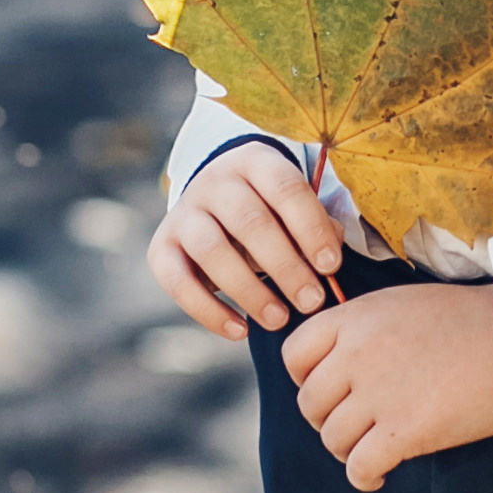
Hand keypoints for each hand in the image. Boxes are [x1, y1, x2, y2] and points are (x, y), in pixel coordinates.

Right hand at [146, 145, 341, 340]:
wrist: (214, 204)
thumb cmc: (270, 210)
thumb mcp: (293, 207)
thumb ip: (316, 226)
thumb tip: (329, 259)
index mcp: (255, 161)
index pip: (285, 188)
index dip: (311, 228)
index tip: (331, 267)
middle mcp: (214, 181)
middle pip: (249, 221)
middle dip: (285, 266)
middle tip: (311, 301)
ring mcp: (183, 212)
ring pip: (212, 250)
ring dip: (249, 290)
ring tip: (279, 319)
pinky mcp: (160, 246)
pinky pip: (178, 281)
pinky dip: (208, 310)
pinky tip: (240, 331)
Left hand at [285, 282, 492, 489]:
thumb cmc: (471, 320)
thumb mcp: (402, 305)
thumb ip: (363, 330)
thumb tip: (338, 368)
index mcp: (354, 319)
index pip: (294, 355)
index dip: (306, 379)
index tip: (331, 390)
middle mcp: (357, 354)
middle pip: (310, 404)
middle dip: (329, 420)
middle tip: (358, 425)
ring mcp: (379, 393)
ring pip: (333, 439)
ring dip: (349, 451)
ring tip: (373, 449)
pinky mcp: (405, 430)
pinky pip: (360, 468)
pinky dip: (365, 478)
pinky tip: (381, 475)